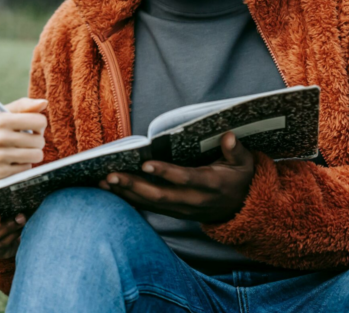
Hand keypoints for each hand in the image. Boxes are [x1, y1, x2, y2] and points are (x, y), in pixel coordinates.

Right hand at [0, 98, 46, 184]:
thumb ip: (21, 106)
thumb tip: (44, 103)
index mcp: (1, 120)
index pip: (38, 121)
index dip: (39, 124)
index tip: (33, 126)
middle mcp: (0, 138)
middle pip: (39, 141)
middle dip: (36, 140)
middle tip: (27, 140)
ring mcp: (0, 158)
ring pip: (36, 156)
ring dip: (32, 154)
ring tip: (22, 151)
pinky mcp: (0, 174)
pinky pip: (26, 169)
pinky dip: (22, 165)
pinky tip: (12, 161)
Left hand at [100, 132, 254, 223]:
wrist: (242, 209)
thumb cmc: (240, 179)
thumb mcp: (245, 164)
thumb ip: (236, 150)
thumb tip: (228, 136)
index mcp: (211, 184)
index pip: (185, 179)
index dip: (165, 172)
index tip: (145, 163)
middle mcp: (194, 200)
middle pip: (160, 196)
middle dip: (134, 185)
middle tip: (111, 175)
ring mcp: (183, 209)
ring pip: (151, 204)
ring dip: (126, 193)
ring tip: (103, 182)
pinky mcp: (175, 212)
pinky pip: (150, 207)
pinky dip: (130, 199)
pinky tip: (111, 190)